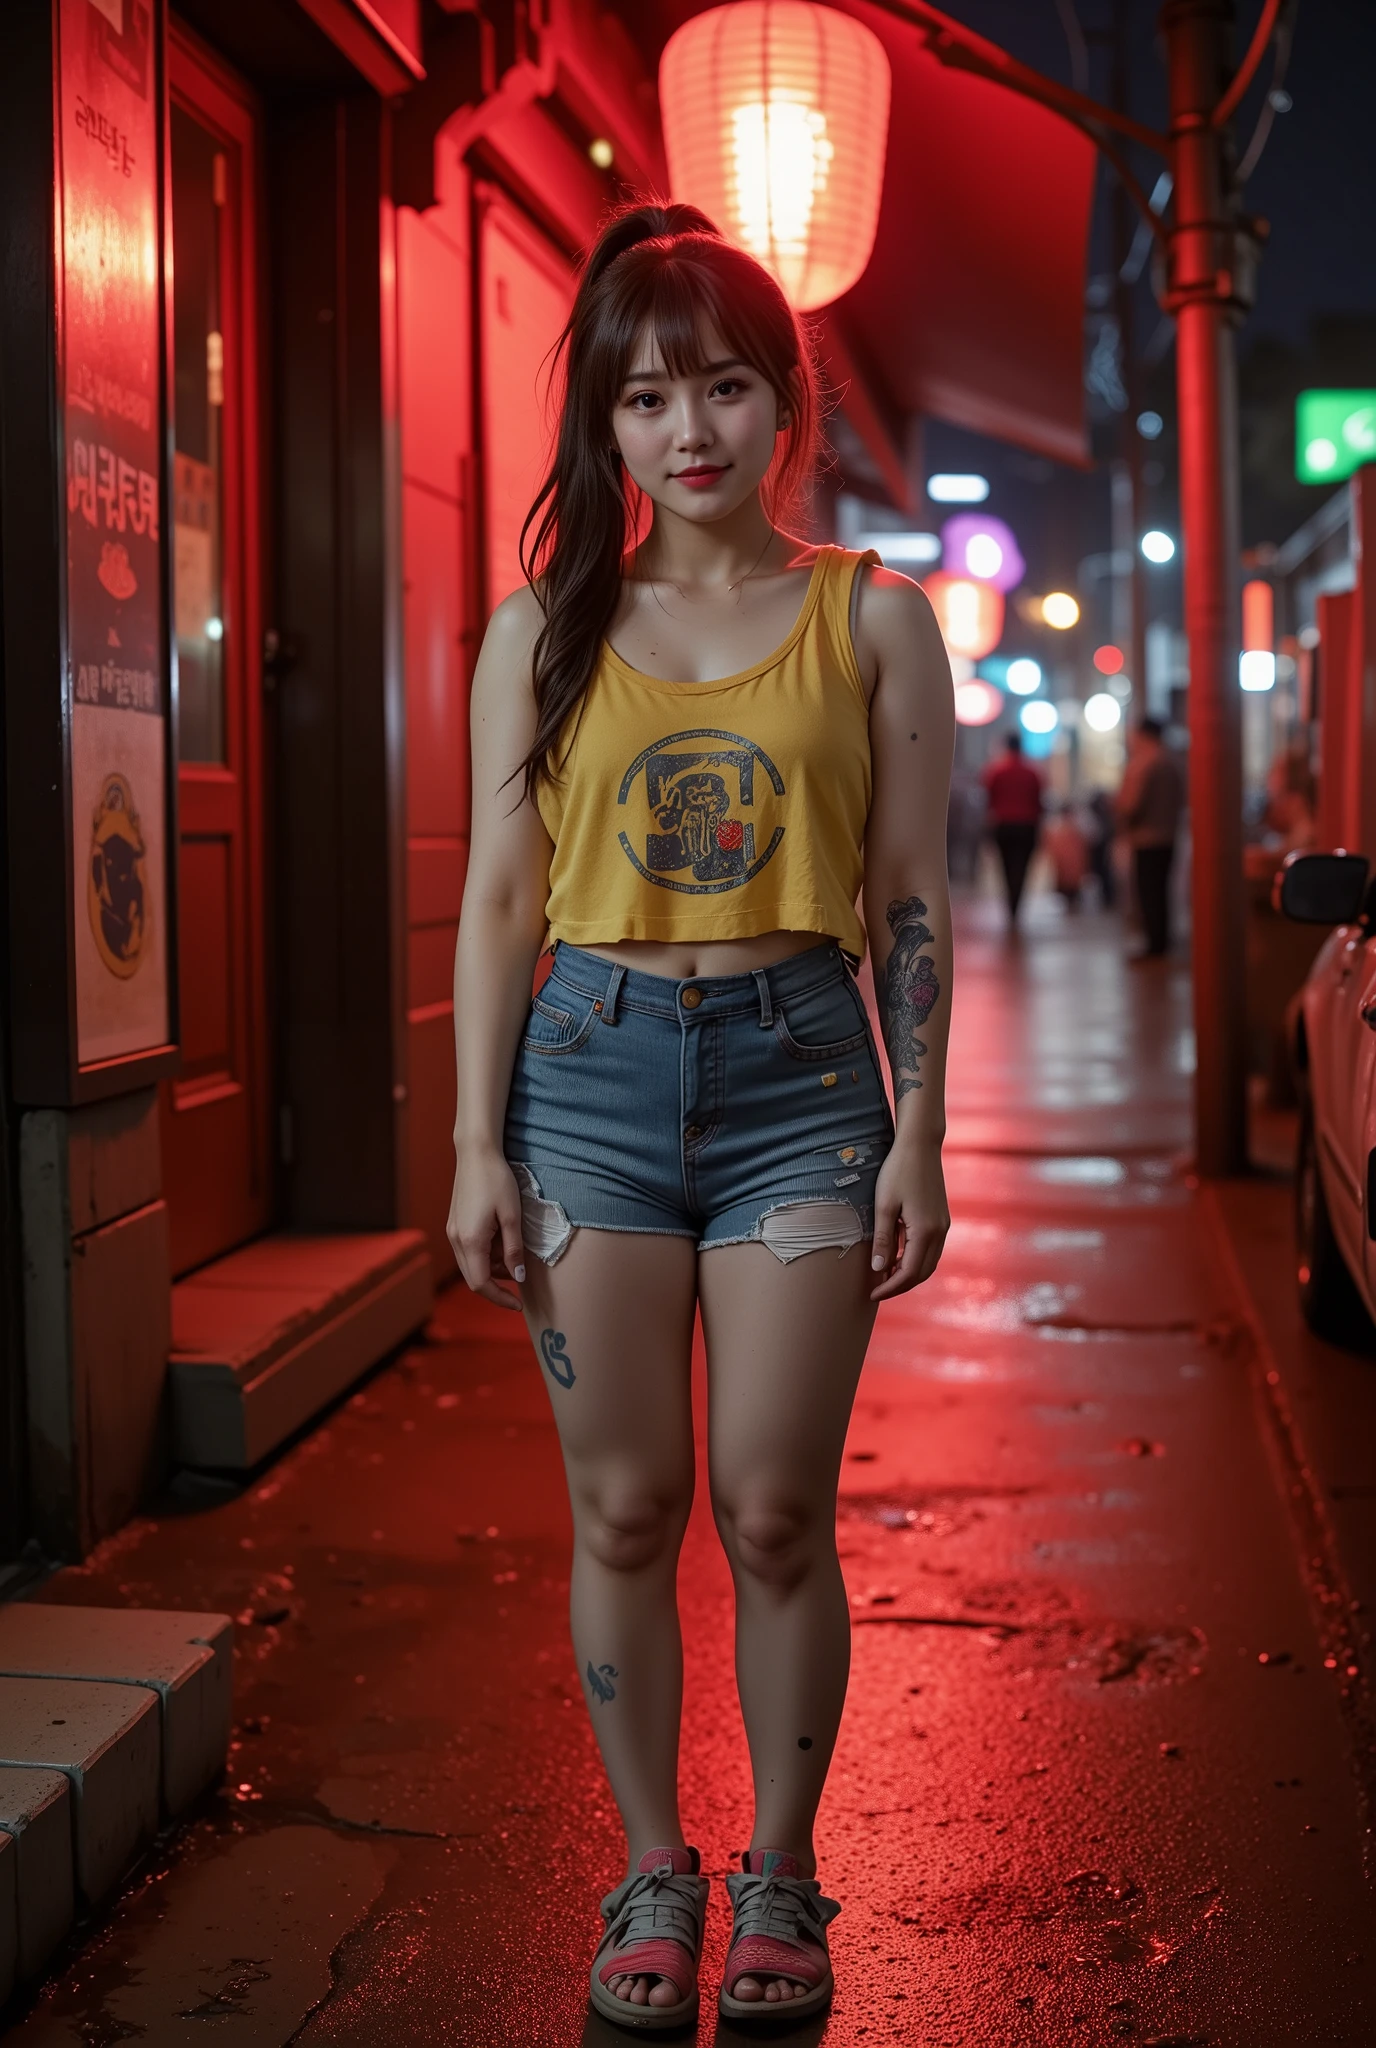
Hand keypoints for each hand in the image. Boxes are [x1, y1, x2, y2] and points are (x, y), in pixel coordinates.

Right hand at [447, 1145, 526, 1309]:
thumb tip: (518, 1276)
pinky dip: (485, 1255)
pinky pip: (468, 1250)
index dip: (500, 1298)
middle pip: (473, 1278)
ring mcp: (452, 1231)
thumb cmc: (497, 1181)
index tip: (518, 1304)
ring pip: (471, 1265)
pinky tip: (501, 1241)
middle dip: (497, 1285)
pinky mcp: (455, 1224)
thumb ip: (514, 1250)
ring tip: (514, 1254)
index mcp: (470, 1241)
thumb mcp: (512, 1216)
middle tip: (520, 1280)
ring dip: (492, 1268)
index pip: (481, 1284)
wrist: (476, 1153)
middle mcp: (456, 1240)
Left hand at [869, 1141, 948, 1301]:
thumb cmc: (898, 1170)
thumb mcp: (884, 1205)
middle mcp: (939, 1231)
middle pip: (922, 1273)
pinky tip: (898, 1256)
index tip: (873, 1294)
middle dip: (900, 1285)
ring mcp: (943, 1225)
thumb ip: (883, 1239)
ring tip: (885, 1275)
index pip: (909, 1273)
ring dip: (909, 1273)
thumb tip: (879, 1269)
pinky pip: (931, 1249)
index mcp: (925, 1230)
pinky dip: (915, 1259)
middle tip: (877, 1289)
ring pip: (929, 1262)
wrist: (920, 1144)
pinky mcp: (942, 1218)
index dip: (891, 1287)